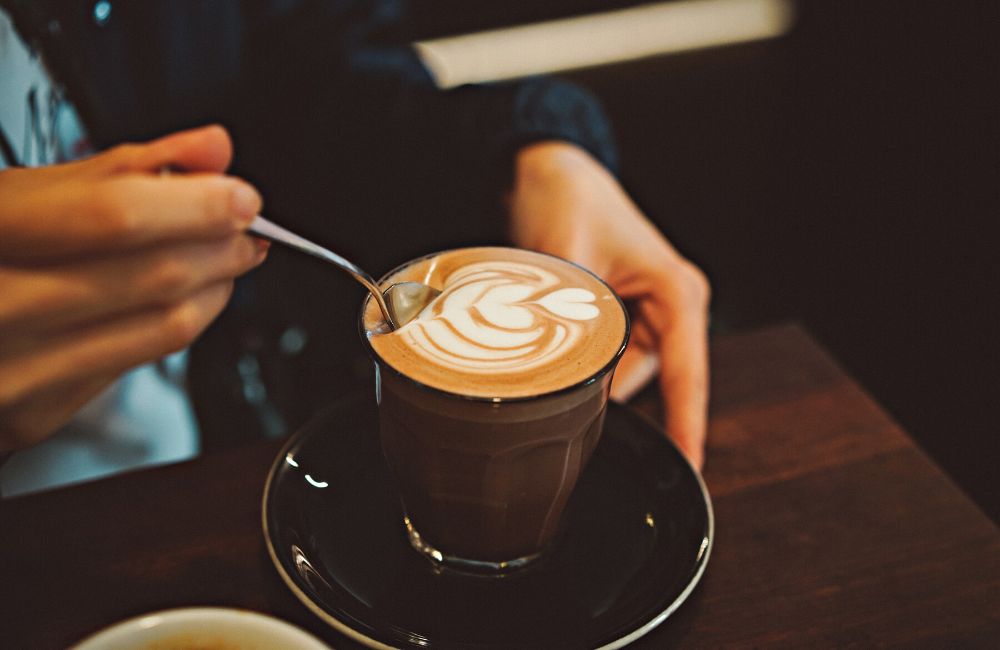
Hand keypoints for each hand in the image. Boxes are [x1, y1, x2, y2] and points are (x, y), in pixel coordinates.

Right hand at [0, 125, 266, 451]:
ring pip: (165, 325)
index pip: (116, 215)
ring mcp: (12, 366)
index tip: (240, 197)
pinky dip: (185, 323)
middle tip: (247, 231)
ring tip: (228, 261)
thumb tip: (211, 148)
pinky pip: (143, 363)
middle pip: (155, 275)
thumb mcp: (29, 194)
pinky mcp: (35, 412)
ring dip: (217, 287)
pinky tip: (190, 299)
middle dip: (222, 247)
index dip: (197, 205)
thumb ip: (126, 169)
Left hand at [509, 141, 709, 468]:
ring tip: (548, 336)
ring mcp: (649, 314)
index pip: (686, 374)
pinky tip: (553, 341)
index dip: (687, 424)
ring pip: (621, 373)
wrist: (549, 168)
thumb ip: (565, 320)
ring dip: (587, 372)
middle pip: (648, 381)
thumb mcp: (563, 257)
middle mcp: (672, 307)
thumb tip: (557, 376)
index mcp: (677, 291)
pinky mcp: (624, 317)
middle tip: (558, 382)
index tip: (689, 465)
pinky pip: (605, 358)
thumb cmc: (568, 197)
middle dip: (605, 392)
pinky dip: (580, 359)